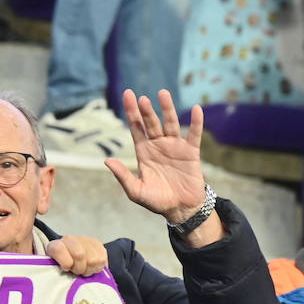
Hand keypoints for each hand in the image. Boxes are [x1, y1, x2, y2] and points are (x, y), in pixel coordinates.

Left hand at [46, 235, 106, 276]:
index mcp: (55, 246)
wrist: (71, 260)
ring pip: (93, 259)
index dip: (65, 262)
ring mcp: (85, 240)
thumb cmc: (62, 268)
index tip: (67, 269)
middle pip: (79, 254)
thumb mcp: (53, 270)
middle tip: (77, 272)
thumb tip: (59, 280)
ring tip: (84, 270)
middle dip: (79, 268)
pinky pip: (102, 259)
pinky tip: (91, 267)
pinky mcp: (98, 245)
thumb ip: (54, 272)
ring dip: (89, 269)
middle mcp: (70, 240)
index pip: (58, 249)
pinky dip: (97, 267)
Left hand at [107, 90, 207, 224]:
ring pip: (170, 124)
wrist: (180, 209)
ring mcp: (175, 147)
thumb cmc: (156, 201)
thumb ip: (123, 176)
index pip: (136, 128)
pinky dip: (196, 122)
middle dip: (146, 111)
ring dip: (167, 109)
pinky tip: (196, 109)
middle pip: (151, 123)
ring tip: (162, 94)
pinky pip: (194, 134)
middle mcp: (158, 145)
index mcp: (143, 152)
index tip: (128, 95)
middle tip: (141, 98)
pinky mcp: (191, 152)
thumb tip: (106, 161)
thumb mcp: (136, 190)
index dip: (132, 112)